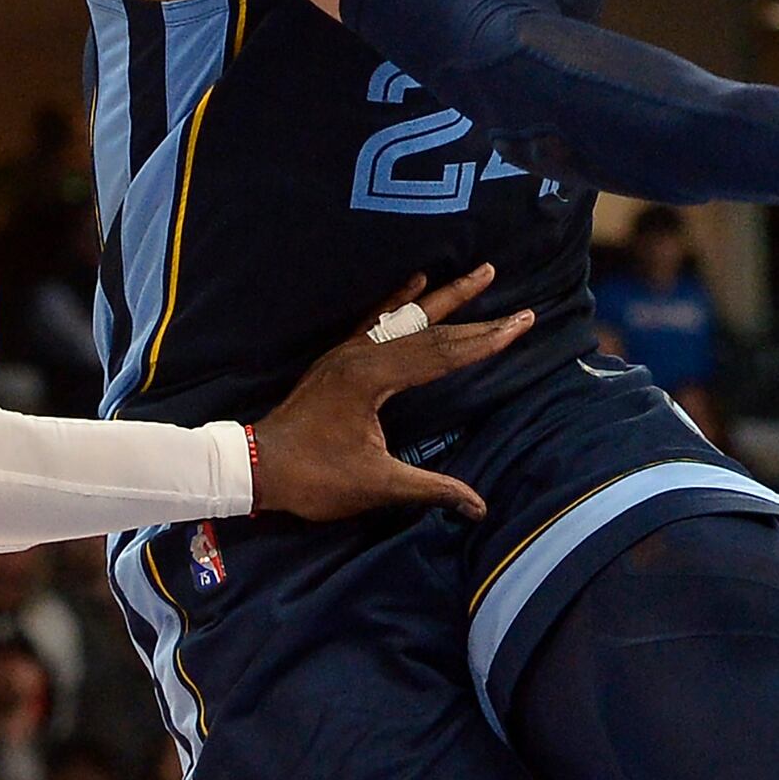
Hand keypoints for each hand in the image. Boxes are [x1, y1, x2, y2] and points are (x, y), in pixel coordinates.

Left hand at [249, 265, 531, 521]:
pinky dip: (400, 300)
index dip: (486, 342)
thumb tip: (479, 507)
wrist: (257, 466)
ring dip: (444, 297)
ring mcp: (349, 352)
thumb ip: (431, 489)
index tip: (521, 325)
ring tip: (477, 273)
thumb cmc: (314, 478)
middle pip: (431, 331)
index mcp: (374, 378)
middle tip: (518, 307)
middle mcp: (363, 355)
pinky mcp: (340, 358)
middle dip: (477, 319)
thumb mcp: (376, 486)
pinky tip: (415, 283)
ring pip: (406, 318)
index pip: (443, 355)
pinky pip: (377, 320)